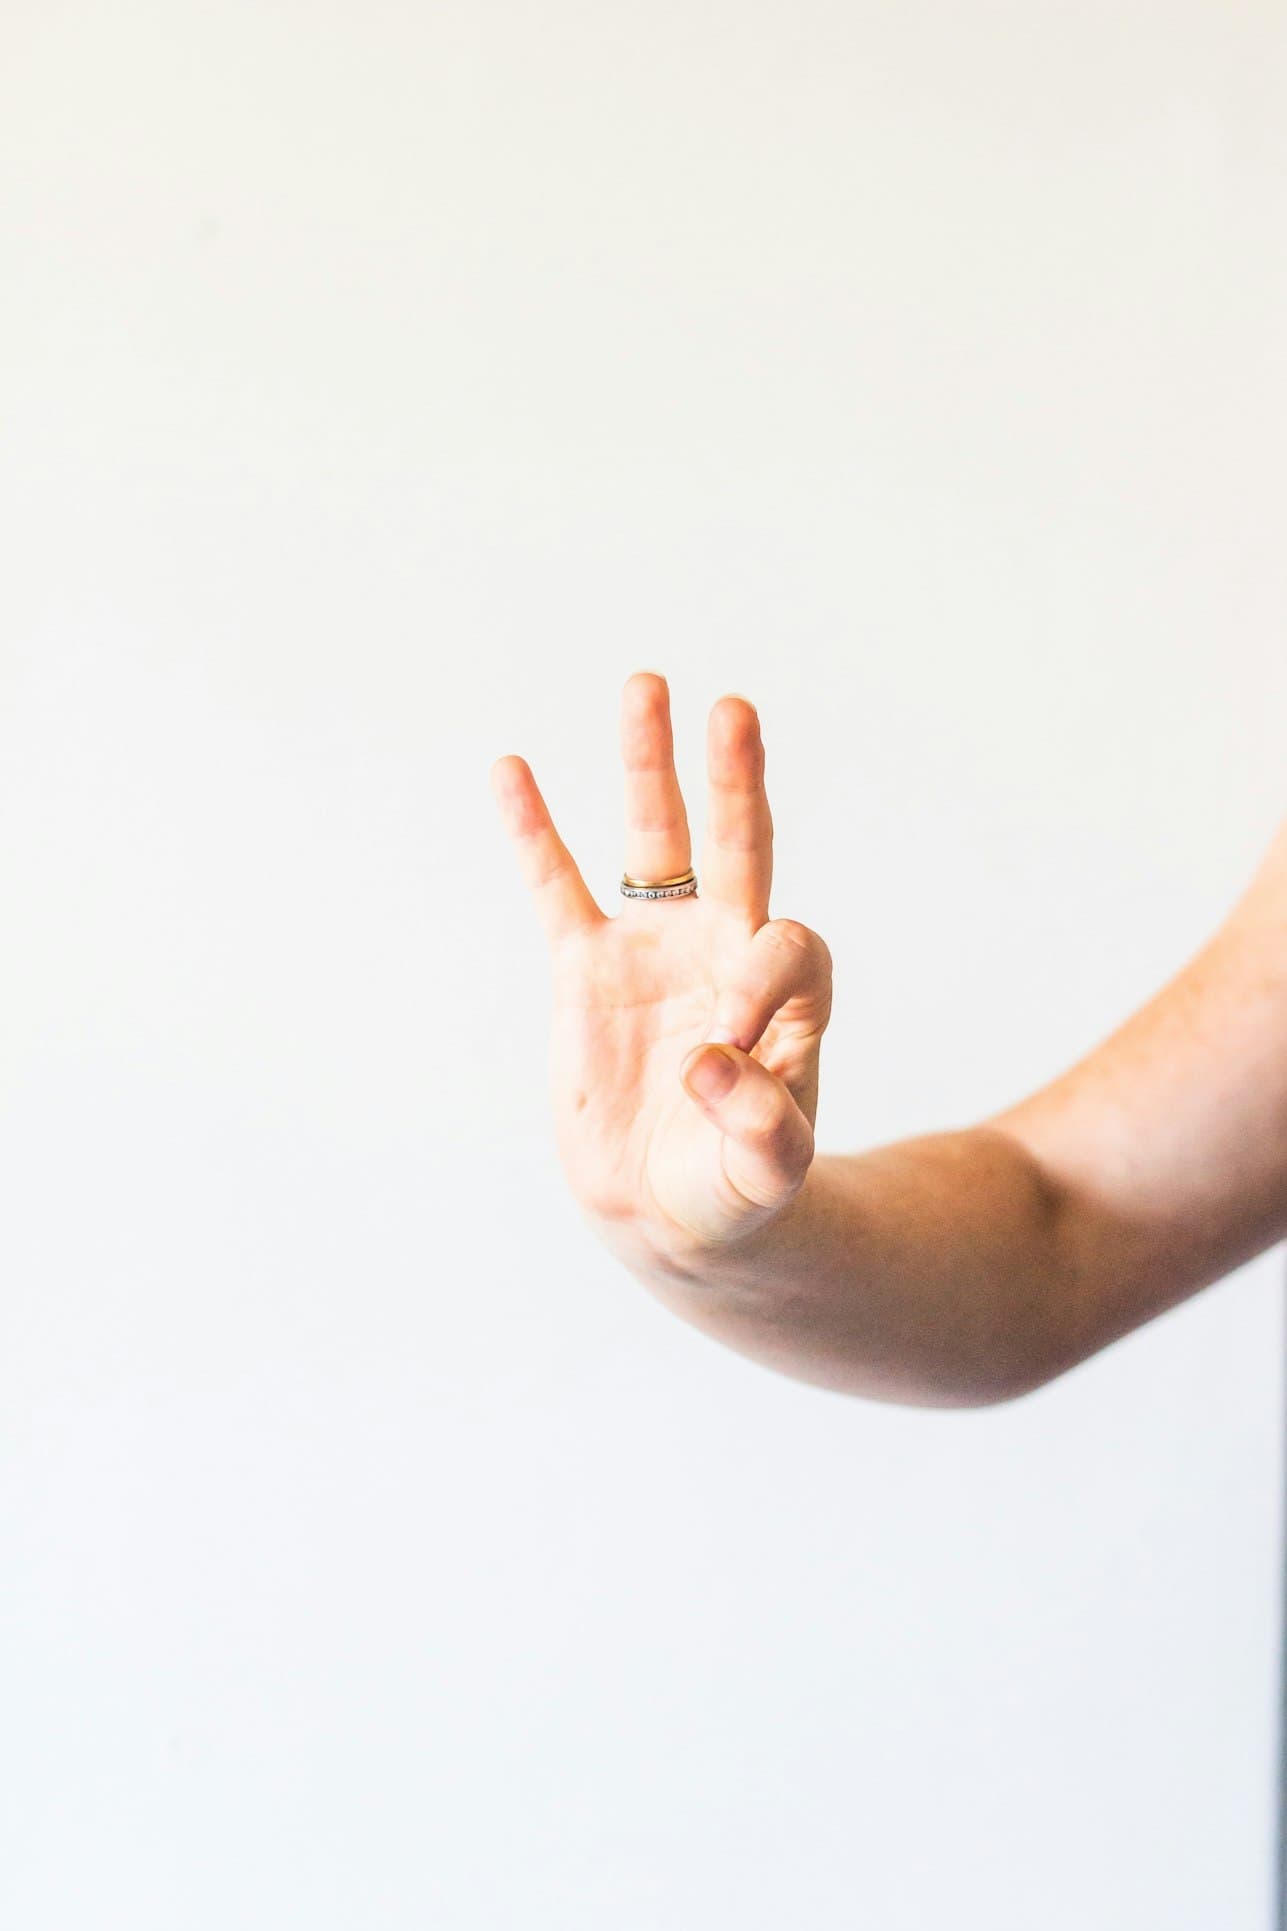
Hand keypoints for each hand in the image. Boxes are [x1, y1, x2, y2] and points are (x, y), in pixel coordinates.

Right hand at [491, 672, 832, 1265]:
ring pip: (655, 845)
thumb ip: (762, 1126)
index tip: (722, 1052)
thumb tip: (711, 1061)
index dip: (760, 984)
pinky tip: (512, 770)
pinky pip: (557, 889)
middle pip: (739, 847)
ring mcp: (656, 951)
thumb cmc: (734, 1189)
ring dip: (649, 770)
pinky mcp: (587, 970)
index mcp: (787, 995)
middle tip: (732, 710)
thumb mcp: (766, 1174)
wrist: (670, 1209)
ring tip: (644, 686)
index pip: (784, 949)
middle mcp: (726, 951)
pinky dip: (535, 833)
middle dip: (736, 781)